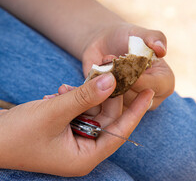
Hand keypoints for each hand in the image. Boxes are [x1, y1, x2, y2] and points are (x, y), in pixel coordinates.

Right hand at [0, 73, 153, 175]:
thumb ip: (84, 97)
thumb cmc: (16, 135)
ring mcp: (74, 141)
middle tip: (112, 67)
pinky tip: (63, 90)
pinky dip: (74, 99)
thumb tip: (111, 81)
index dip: (136, 110)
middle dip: (108, 92)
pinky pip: (79, 111)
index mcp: (86, 156)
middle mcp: (84, 150)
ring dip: (87, 94)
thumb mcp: (54, 112)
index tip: (150, 91)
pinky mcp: (65, 131)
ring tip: (79, 80)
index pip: (121, 131)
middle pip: (107, 117)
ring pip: (93, 111)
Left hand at [81, 21, 174, 109]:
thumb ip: (154, 38)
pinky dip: (96, 89)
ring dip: (105, 82)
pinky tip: (95, 73)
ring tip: (104, 61)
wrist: (106, 44)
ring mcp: (131, 106)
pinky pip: (103, 104)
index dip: (137, 77)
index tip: (124, 64)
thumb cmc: (128, 37)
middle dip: (119, 77)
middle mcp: (151, 98)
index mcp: (165, 82)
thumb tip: (162, 49)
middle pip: (134, 98)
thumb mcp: (141, 33)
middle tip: (109, 57)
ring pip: (118, 103)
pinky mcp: (113, 109)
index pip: (152, 87)